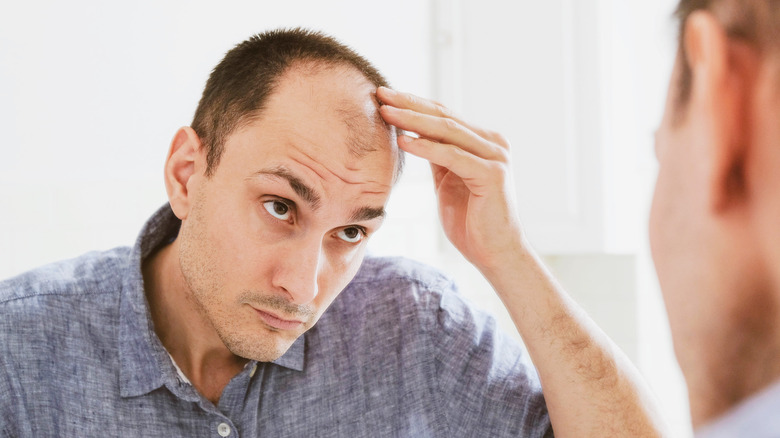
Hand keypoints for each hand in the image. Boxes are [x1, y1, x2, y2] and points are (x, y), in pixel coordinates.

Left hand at [377, 87, 524, 273]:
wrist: (496, 254)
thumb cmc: (472, 222)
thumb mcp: (448, 181)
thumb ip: (438, 157)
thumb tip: (413, 135)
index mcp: (482, 142)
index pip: (443, 115)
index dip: (413, 104)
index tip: (384, 95)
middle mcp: (493, 143)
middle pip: (444, 116)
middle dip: (409, 104)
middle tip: (380, 93)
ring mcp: (495, 156)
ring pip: (447, 130)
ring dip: (413, 120)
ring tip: (386, 112)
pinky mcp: (492, 174)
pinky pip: (452, 156)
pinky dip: (426, 147)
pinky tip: (404, 141)